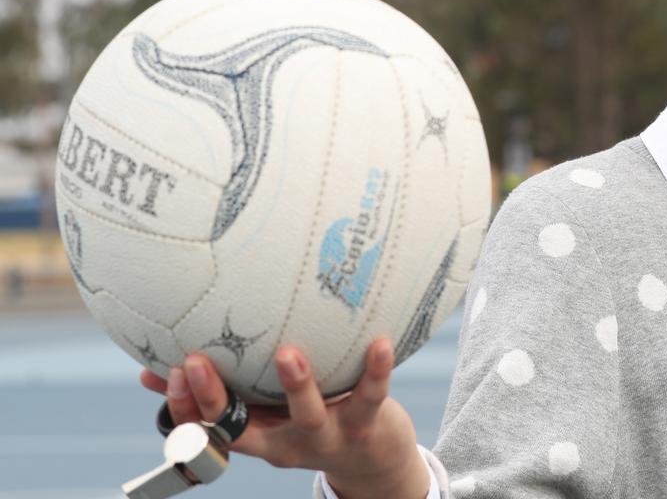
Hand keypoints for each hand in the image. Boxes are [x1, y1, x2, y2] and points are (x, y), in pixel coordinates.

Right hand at [139, 337, 430, 498]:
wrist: (374, 460)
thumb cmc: (310, 419)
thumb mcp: (265, 411)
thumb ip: (225, 389)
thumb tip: (152, 368)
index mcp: (260, 437)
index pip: (212, 429)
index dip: (186, 406)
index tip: (167, 372)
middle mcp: (287, 441)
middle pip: (246, 429)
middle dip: (217, 397)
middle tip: (195, 361)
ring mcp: (327, 435)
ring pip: (309, 415)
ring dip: (296, 386)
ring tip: (286, 353)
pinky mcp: (367, 423)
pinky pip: (371, 395)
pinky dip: (375, 370)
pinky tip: (379, 342)